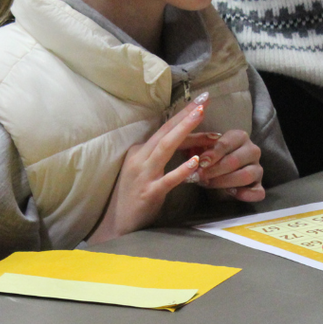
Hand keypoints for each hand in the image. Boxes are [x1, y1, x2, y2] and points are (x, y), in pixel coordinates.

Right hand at [88, 95, 207, 244]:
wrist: (117, 223)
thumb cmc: (133, 197)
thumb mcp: (144, 171)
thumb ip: (160, 157)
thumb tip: (186, 145)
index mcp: (138, 152)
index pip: (164, 130)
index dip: (182, 115)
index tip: (200, 101)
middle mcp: (138, 159)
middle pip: (165, 132)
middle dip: (185, 115)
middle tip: (205, 100)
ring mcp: (142, 175)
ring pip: (165, 148)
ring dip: (184, 131)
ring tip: (201, 116)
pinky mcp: (149, 192)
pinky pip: (167, 179)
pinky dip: (181, 169)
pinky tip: (195, 161)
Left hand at [193, 128, 264, 202]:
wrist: (217, 170)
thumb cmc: (209, 157)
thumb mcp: (202, 149)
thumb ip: (198, 150)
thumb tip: (193, 158)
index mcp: (239, 137)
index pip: (227, 143)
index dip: (213, 154)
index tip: (201, 162)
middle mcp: (252, 150)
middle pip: (235, 160)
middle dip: (215, 170)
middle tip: (200, 176)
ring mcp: (257, 168)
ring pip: (246, 175)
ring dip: (225, 181)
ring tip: (209, 184)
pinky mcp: (258, 185)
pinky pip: (258, 192)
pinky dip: (247, 195)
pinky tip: (232, 193)